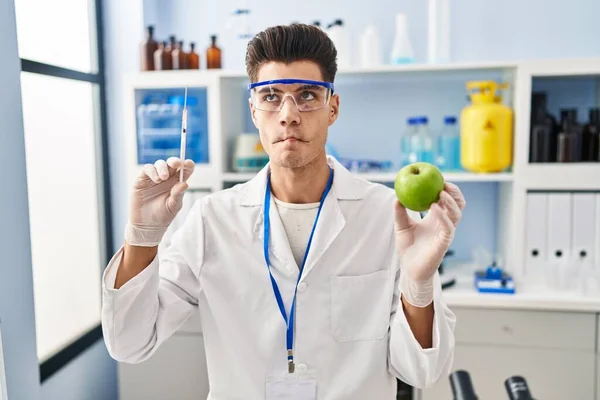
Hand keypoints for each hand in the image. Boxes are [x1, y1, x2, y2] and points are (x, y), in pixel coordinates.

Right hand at [125, 157, 194, 246]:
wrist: (146, 225)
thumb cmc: (163, 216)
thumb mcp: (173, 206)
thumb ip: (178, 195)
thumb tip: (184, 183)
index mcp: (177, 183)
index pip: (185, 170)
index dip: (187, 164)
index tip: (188, 164)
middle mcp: (167, 178)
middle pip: (172, 163)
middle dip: (175, 161)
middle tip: (176, 164)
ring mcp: (154, 177)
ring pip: (159, 164)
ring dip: (163, 167)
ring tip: (162, 178)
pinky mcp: (142, 180)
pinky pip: (147, 169)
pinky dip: (152, 171)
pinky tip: (156, 180)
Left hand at [394, 182, 465, 306]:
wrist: (410, 269)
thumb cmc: (408, 248)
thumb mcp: (401, 226)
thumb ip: (399, 212)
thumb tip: (396, 196)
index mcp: (436, 218)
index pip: (447, 200)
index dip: (446, 188)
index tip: (438, 178)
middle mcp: (445, 223)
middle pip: (458, 204)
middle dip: (455, 192)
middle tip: (444, 183)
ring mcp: (446, 232)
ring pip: (457, 213)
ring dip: (450, 201)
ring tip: (440, 193)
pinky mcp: (445, 242)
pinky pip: (449, 226)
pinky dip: (443, 215)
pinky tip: (434, 208)